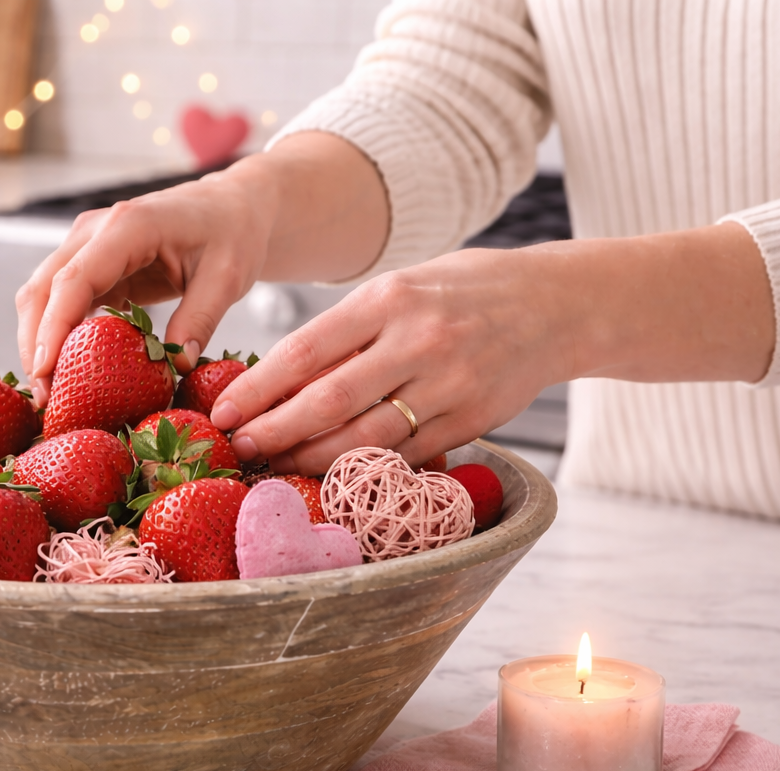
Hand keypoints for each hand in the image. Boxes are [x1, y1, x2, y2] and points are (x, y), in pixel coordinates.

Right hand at [16, 133, 389, 405]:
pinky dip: (55, 336)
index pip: (74, 279)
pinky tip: (66, 372)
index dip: (53, 327)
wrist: (231, 207)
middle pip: (42, 289)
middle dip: (35, 345)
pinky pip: (60, 302)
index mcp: (129, 226)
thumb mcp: (227, 277)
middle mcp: (96, 230)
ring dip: (39, 343)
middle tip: (43, 397)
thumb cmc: (232, 234)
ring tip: (50, 392)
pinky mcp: (91, 265)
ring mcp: (87, 245)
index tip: (44, 372)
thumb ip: (201, 319)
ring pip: (42, 296)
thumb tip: (178, 367)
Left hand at [209, 224, 774, 473]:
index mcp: (389, 298)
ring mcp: (449, 383)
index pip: (306, 350)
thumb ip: (347, 328)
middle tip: (238, 447)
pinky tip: (333, 474)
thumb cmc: (460, 291)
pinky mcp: (472, 420)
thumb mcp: (401, 286)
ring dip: (312, 458)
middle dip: (274, 431)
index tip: (223, 411)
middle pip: (328, 401)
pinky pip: (406, 454)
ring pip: (364, 438)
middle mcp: (419, 340)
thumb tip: (277, 376)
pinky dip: (365, 468)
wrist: (556, 304)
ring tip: (276, 465)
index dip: (259, 388)